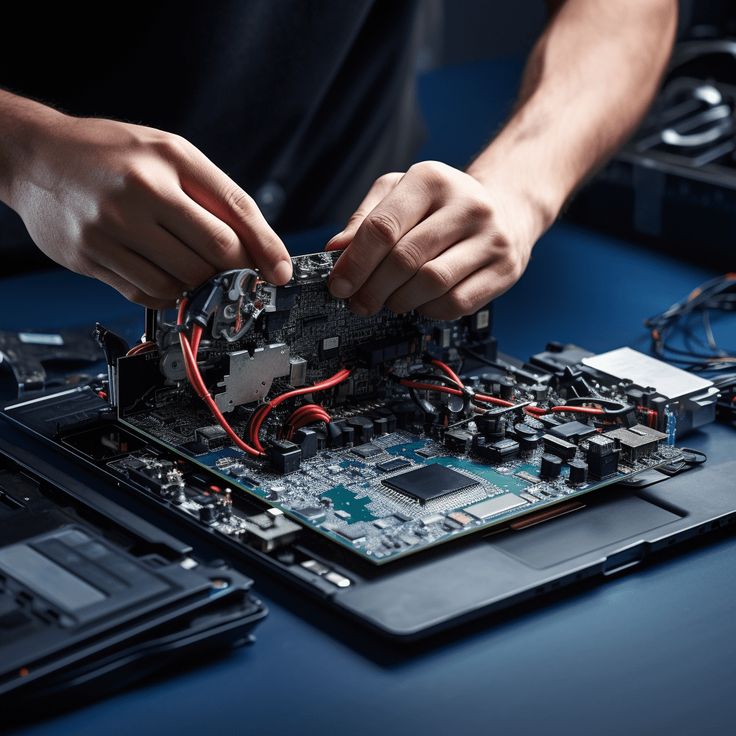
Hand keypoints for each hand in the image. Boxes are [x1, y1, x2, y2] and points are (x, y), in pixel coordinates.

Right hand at [9, 114, 290, 306]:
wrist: (36, 156)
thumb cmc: (112, 152)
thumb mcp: (171, 153)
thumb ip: (216, 195)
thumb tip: (258, 248)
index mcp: (166, 162)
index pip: (234, 215)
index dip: (266, 250)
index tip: (280, 272)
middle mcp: (138, 194)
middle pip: (213, 255)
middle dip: (234, 270)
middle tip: (236, 271)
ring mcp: (109, 230)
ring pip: (182, 282)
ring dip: (200, 285)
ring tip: (194, 267)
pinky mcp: (90, 258)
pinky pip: (147, 295)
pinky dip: (169, 294)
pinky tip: (167, 274)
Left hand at [325, 161, 537, 319]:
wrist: (507, 207)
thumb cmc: (443, 204)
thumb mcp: (401, 194)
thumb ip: (366, 219)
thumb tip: (336, 251)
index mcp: (432, 179)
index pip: (383, 227)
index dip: (355, 262)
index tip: (339, 285)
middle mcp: (467, 205)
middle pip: (405, 260)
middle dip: (373, 288)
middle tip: (359, 302)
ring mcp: (491, 238)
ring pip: (431, 283)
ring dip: (400, 301)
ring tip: (390, 301)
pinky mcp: (504, 269)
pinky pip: (456, 303)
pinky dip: (430, 309)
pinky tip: (421, 301)